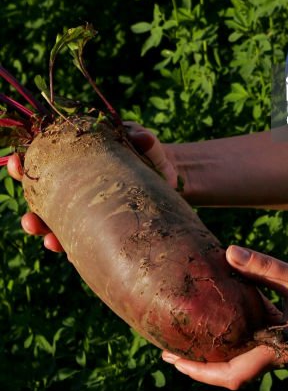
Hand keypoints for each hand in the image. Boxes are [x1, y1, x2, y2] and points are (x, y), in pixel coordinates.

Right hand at [8, 123, 177, 251]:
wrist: (167, 176)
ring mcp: (86, 214)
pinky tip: (72, 252)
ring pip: (58, 229)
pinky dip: (74, 248)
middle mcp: (74, 192)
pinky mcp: (101, 232)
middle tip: (30, 218)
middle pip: (44, 205)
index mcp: (75, 165)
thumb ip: (141, 139)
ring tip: (49, 239)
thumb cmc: (146, 154)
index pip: (43, 166)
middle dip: (32, 214)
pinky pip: (82, 244)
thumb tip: (142, 138)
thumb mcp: (143, 143)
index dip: (25, 166)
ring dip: (50, 236)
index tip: (17, 162)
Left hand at [162, 245, 287, 388]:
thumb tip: (228, 253)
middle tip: (174, 349)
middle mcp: (283, 354)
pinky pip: (264, 345)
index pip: (231, 371)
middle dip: (203, 363)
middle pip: (234, 371)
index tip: (172, 360)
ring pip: (249, 358)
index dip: (198, 369)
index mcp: (280, 347)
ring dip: (223, 350)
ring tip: (199, 330)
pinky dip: (244, 337)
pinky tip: (238, 315)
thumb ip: (265, 268)